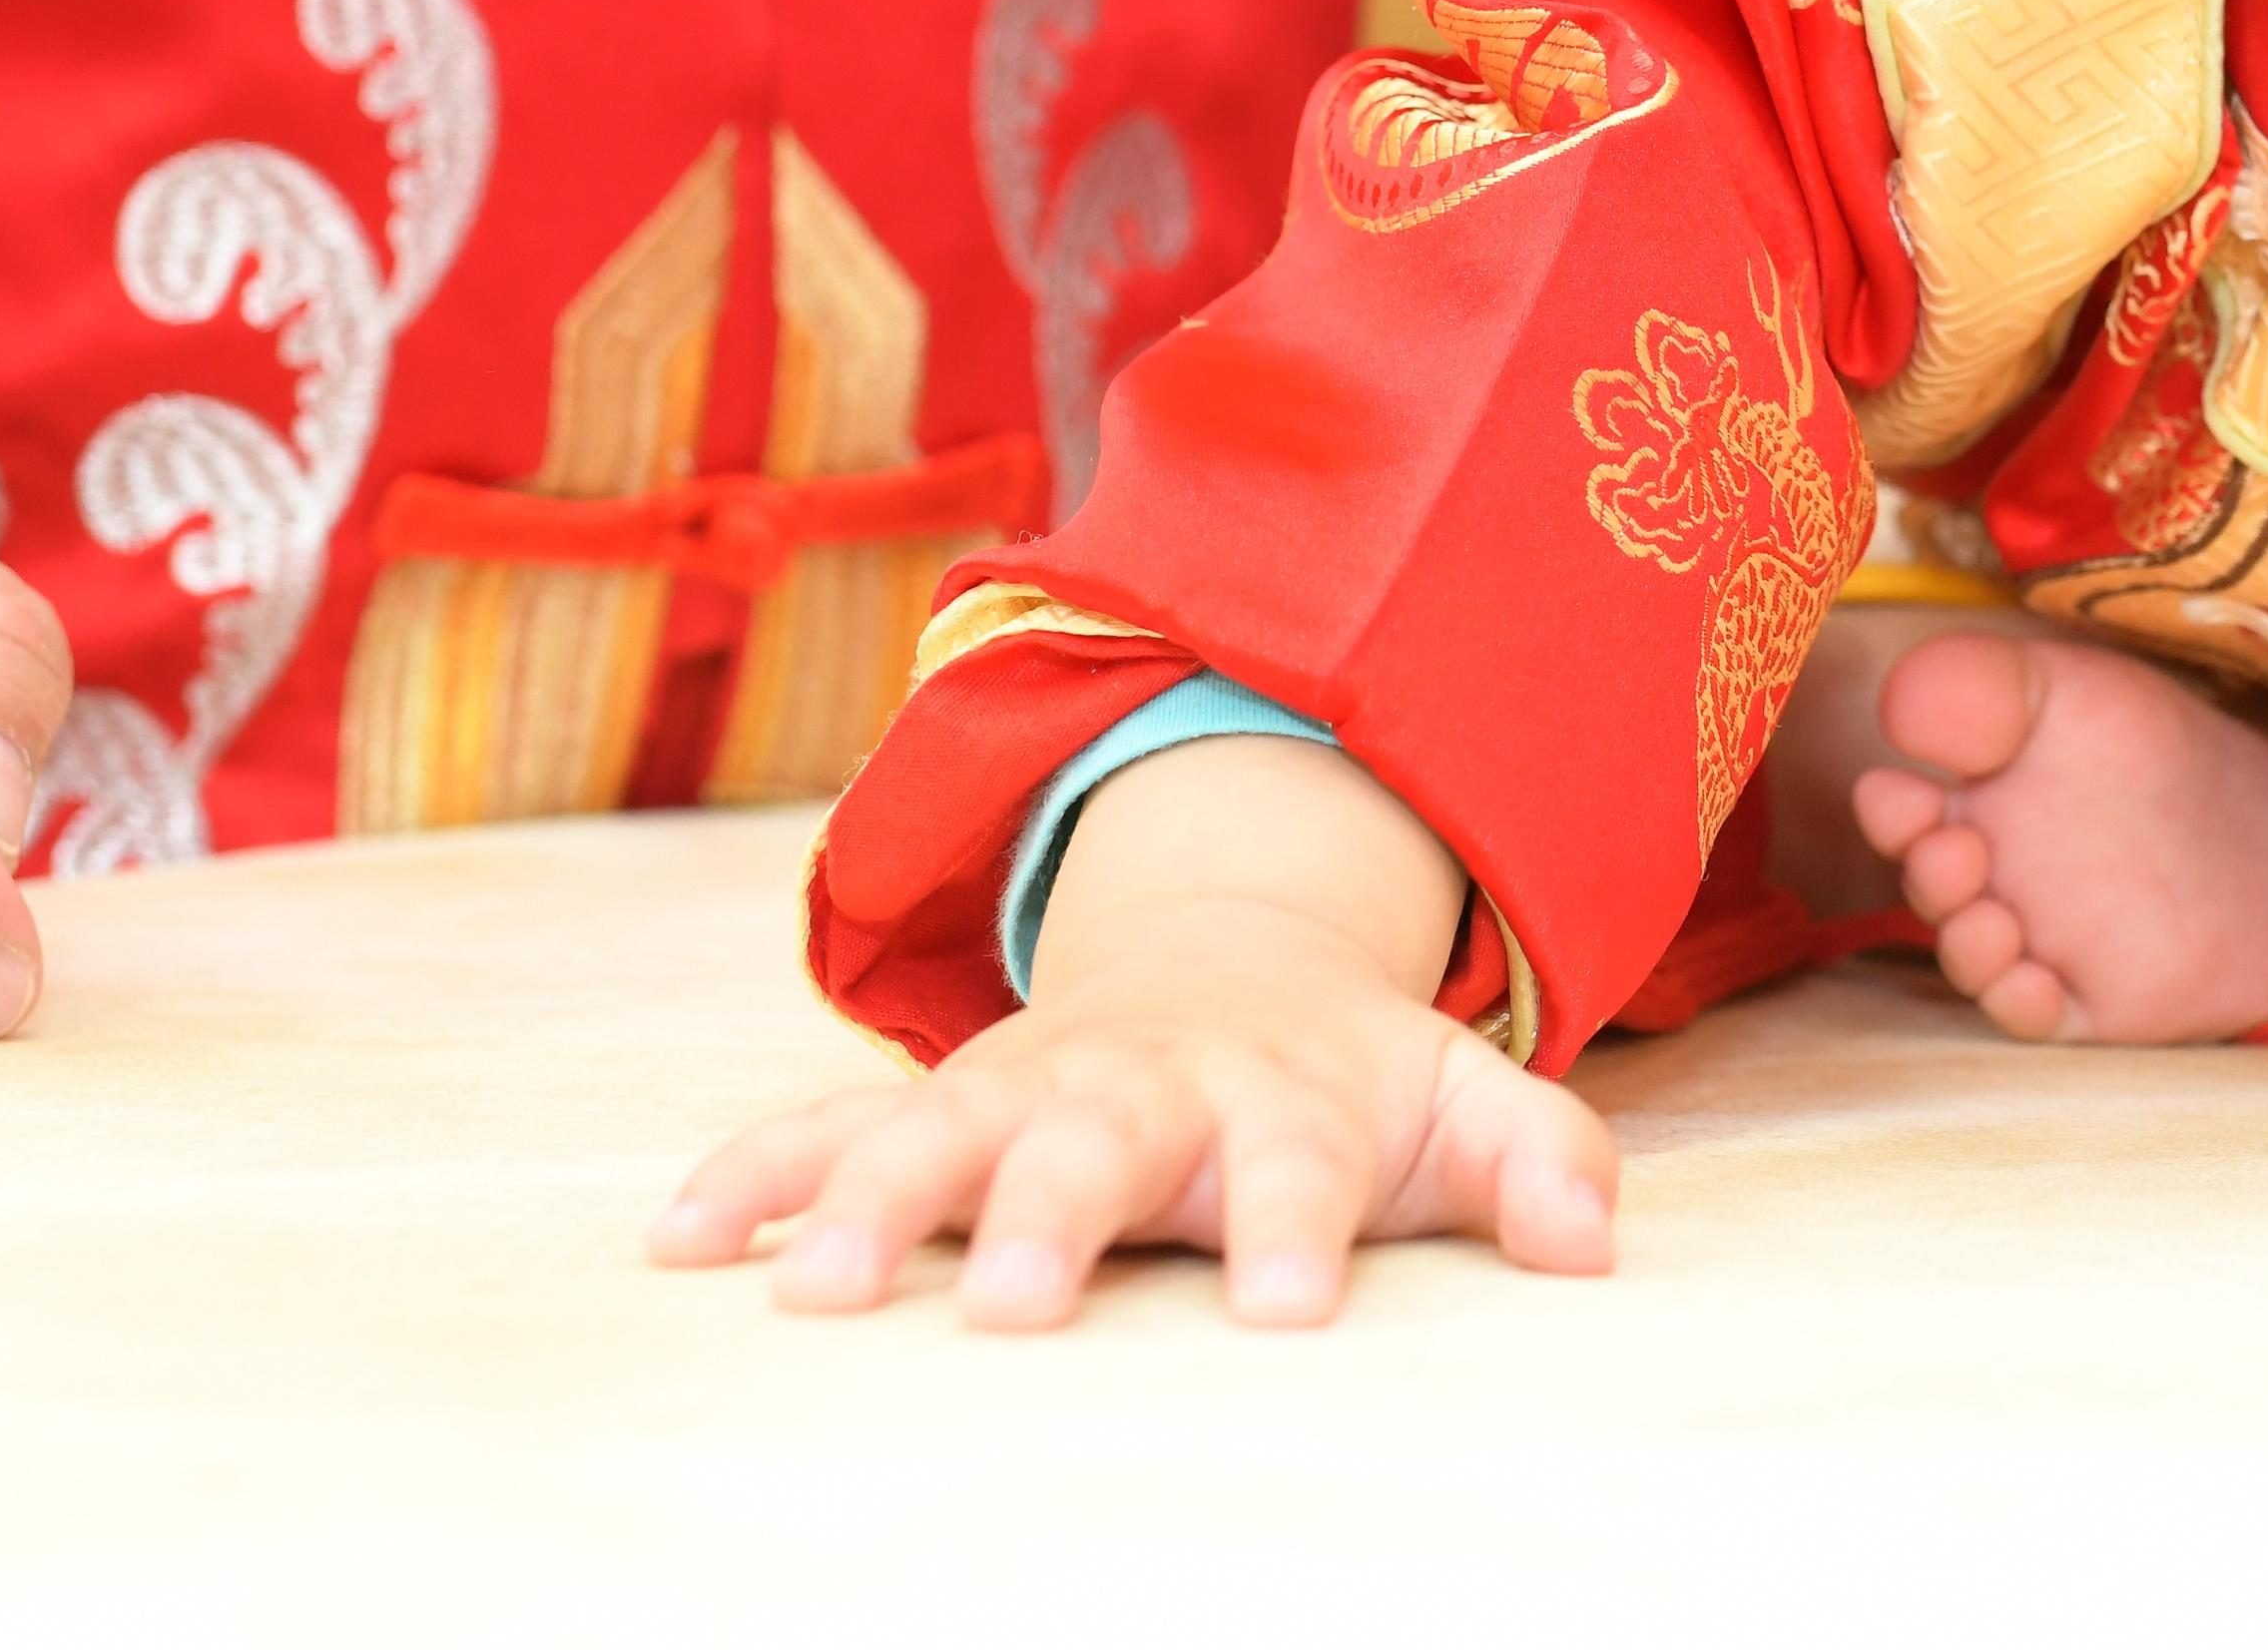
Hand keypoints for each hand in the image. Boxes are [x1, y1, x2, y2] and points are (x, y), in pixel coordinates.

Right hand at [656, 729, 1618, 1329]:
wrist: (1231, 957)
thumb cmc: (1349, 1076)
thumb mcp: (1462, 1101)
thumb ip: (1541, 1160)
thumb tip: (1593, 1246)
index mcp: (1271, 1099)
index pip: (1291, 1169)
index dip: (1293, 1232)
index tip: (1288, 1310)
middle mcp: (1133, 1087)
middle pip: (1089, 1149)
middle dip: (1047, 1221)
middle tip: (1015, 1308)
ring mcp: (1019, 1087)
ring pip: (931, 1133)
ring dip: (867, 1201)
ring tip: (814, 1289)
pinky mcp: (931, 1102)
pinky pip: (819, 1126)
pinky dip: (747, 1171)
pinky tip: (674, 1238)